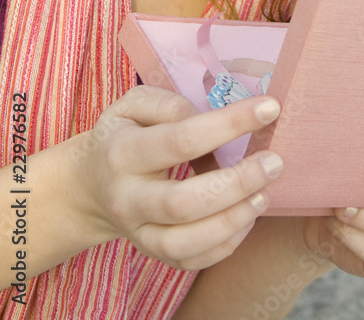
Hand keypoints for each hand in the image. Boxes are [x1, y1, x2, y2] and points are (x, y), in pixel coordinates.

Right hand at [67, 86, 283, 270]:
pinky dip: (225, 244)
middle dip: (237, 183)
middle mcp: (128, 198)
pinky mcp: (152, 253)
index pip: (182, 139)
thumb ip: (168, 103)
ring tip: (264, 194)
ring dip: (233, 220)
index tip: (269, 108)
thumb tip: (207, 117)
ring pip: (186, 242)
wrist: (89, 185)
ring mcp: (138, 232)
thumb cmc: (123, 134)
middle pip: (184, 202)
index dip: (230, 123)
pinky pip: (191, 260)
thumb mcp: (133, 105)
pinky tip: (247, 216)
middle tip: (274, 162)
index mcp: (123, 152)